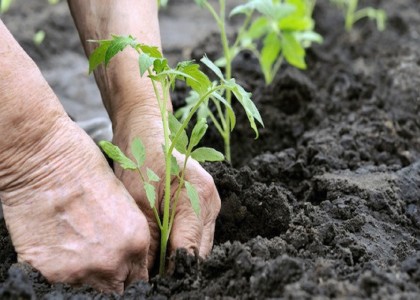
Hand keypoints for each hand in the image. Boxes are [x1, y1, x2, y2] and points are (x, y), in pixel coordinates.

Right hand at [1, 113, 149, 292]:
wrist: (45, 159)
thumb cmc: (85, 170)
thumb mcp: (123, 202)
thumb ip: (128, 237)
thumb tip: (125, 258)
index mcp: (137, 242)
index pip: (138, 279)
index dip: (128, 276)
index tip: (120, 273)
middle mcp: (113, 261)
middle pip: (116, 290)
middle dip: (109, 281)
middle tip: (97, 263)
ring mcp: (80, 270)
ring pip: (87, 291)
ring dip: (83, 277)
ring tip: (74, 252)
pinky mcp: (49, 272)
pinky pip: (56, 285)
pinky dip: (56, 272)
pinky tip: (55, 248)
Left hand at [113, 113, 220, 270]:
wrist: (147, 133)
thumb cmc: (140, 160)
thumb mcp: (138, 202)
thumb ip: (148, 239)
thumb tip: (148, 275)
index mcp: (198, 196)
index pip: (190, 249)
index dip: (172, 271)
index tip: (153, 284)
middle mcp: (211, 202)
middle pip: (199, 251)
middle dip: (177, 267)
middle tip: (152, 277)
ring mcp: (211, 204)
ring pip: (199, 245)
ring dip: (179, 257)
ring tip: (155, 266)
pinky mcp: (204, 206)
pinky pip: (196, 234)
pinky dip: (180, 244)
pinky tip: (163, 248)